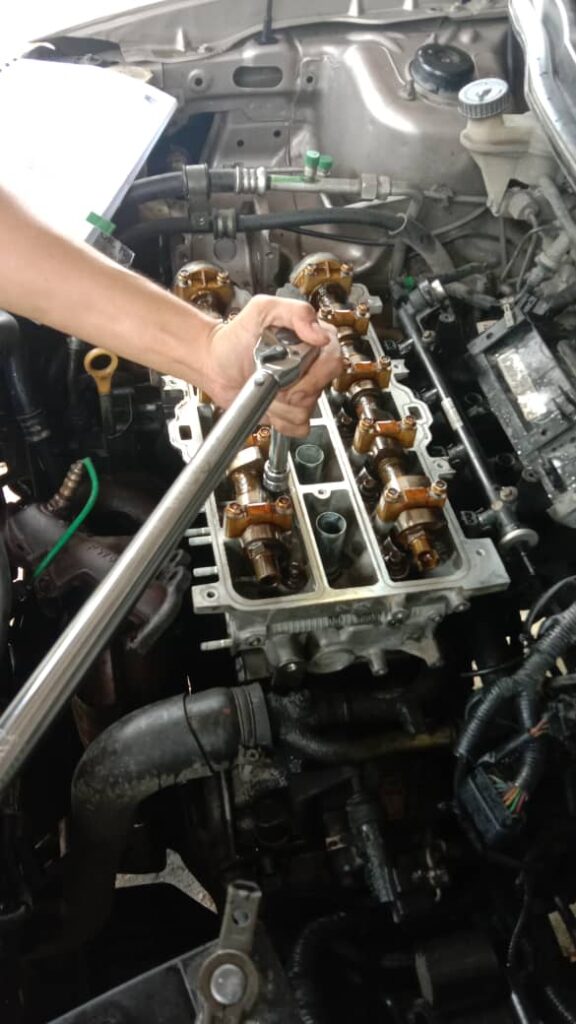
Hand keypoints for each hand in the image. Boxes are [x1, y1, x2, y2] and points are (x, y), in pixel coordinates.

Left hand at [203, 296, 340, 436]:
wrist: (214, 363)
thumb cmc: (235, 336)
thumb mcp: (263, 310)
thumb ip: (296, 313)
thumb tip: (321, 335)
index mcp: (311, 341)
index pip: (332, 361)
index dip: (313, 374)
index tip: (290, 373)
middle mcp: (311, 366)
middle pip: (320, 389)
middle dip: (292, 390)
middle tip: (272, 379)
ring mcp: (302, 390)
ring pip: (307, 409)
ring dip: (281, 404)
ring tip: (266, 388)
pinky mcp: (291, 412)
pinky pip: (299, 426)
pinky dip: (281, 420)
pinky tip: (268, 404)